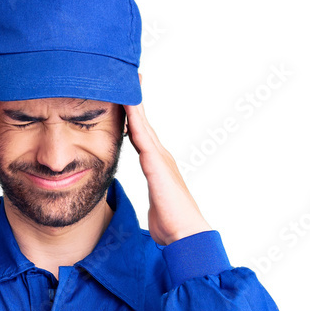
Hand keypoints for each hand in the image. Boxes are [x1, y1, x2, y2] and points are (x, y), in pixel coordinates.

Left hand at [124, 72, 212, 244]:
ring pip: (142, 123)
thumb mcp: (157, 207)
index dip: (134, 117)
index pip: (142, 135)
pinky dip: (134, 117)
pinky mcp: (156, 164)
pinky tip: (126, 103)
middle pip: (143, 123)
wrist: (185, 234)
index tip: (126, 98)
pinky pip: (141, 135)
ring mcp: (160, 158)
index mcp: (158, 166)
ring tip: (124, 81)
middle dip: (136, 100)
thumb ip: (154, 198)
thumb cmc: (171, 226)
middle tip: (129, 76)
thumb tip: (154, 203)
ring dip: (133, 102)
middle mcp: (160, 157)